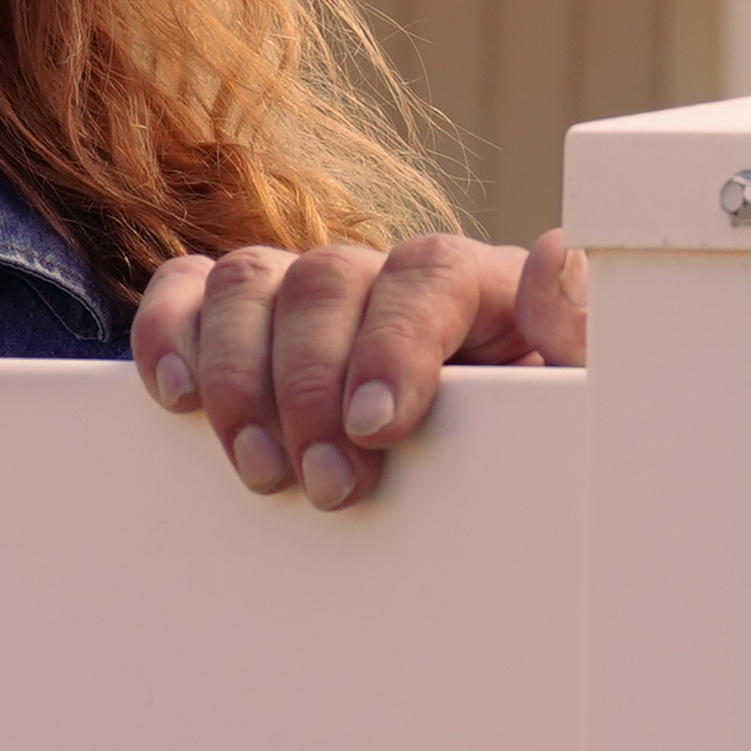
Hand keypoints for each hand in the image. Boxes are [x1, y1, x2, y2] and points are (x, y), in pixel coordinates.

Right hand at [133, 230, 591, 509]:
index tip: (377, 427)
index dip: (394, 343)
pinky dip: (170, 330)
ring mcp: (308, 294)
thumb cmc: (528, 451)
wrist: (477, 494)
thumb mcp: (572, 408)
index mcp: (475, 287)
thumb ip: (580, 339)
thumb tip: (560, 256)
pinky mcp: (245, 321)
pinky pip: (190, 292)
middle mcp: (383, 278)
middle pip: (328, 279)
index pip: (427, 274)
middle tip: (325, 486)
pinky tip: (174, 396)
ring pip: (252, 282)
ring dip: (242, 376)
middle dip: (314, 386)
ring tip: (259, 471)